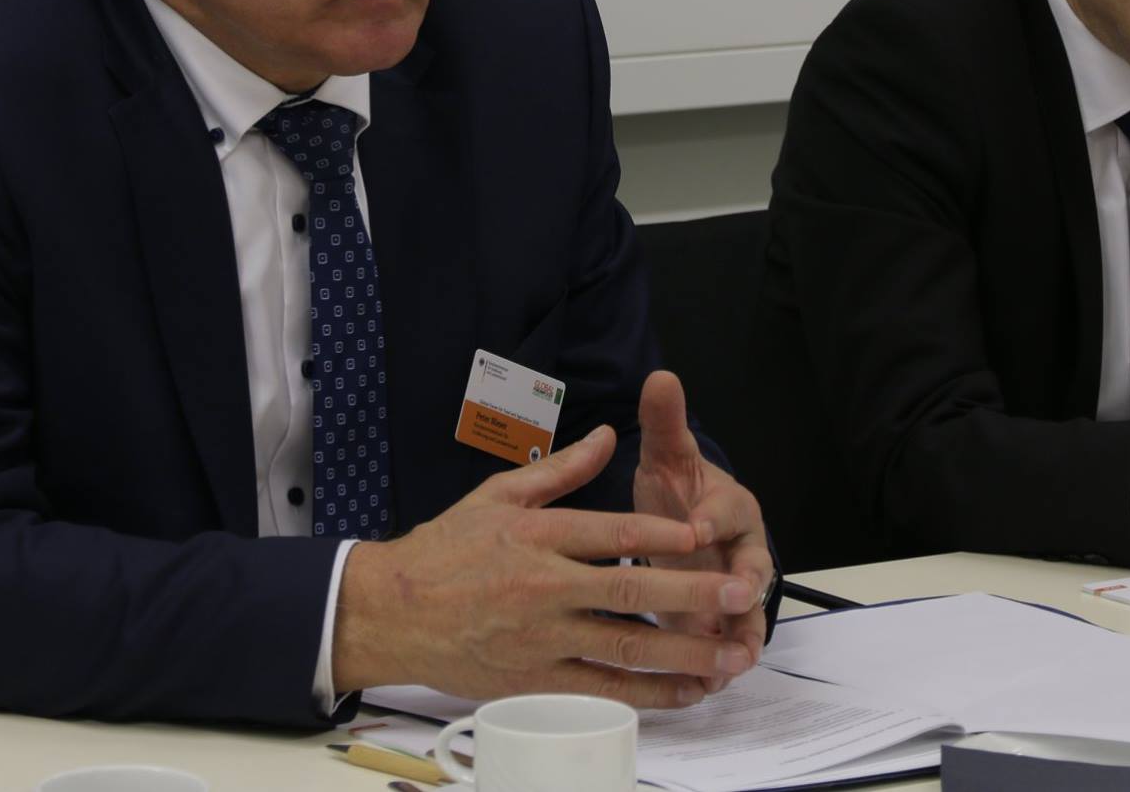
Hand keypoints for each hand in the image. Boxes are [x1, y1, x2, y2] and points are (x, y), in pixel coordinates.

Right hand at [331, 424, 761, 706]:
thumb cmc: (445, 548)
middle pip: (629, 588)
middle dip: (690, 592)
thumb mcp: (498, 493)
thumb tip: (609, 435)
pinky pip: (601, 689)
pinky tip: (683, 691)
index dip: (660, 531)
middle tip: (737, 592)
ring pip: (623, 646)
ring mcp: (540, 637)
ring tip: (727, 652)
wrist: (391, 611)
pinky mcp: (534, 679)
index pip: (610, 529)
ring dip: (681, 651)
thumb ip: (561, 470)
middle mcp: (543, 586)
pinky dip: (646, 693)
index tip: (702, 532)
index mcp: (536, 534)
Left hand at [633, 370, 774, 690]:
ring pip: (745, 617)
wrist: (682, 529)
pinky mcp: (717, 626)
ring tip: (736, 662)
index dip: (712, 518)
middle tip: (737, 600)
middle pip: (752, 569)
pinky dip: (718, 668)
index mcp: (731, 506)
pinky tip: (705, 689)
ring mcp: (730, 591)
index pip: (727, 509)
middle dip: (744, 586)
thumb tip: (661, 375)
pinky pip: (724, 647)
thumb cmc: (679, 492)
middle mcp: (740, 550)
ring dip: (742, 638)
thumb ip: (666, 421)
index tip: (694, 528)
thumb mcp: (668, 456)